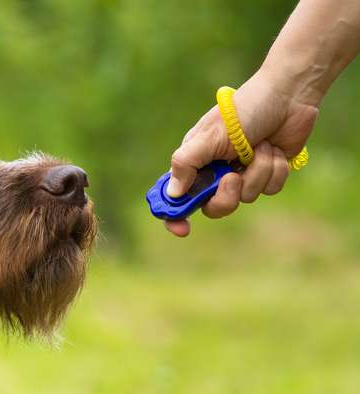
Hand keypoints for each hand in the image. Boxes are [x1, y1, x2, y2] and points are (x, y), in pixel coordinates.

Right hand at [164, 70, 318, 236]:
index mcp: (194, 161)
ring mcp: (242, 174)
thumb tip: (173, 193)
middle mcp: (215, 171)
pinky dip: (274, 169)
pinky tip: (274, 149)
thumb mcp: (209, 136)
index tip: (182, 229)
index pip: (176, 196)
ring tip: (260, 146)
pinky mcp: (266, 174)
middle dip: (227, 195)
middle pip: (213, 207)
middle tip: (233, 177)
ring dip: (257, 171)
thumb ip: (186, 164)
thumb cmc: (243, 110)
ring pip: (246, 198)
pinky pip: (269, 189)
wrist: (287, 96)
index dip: (175, 214)